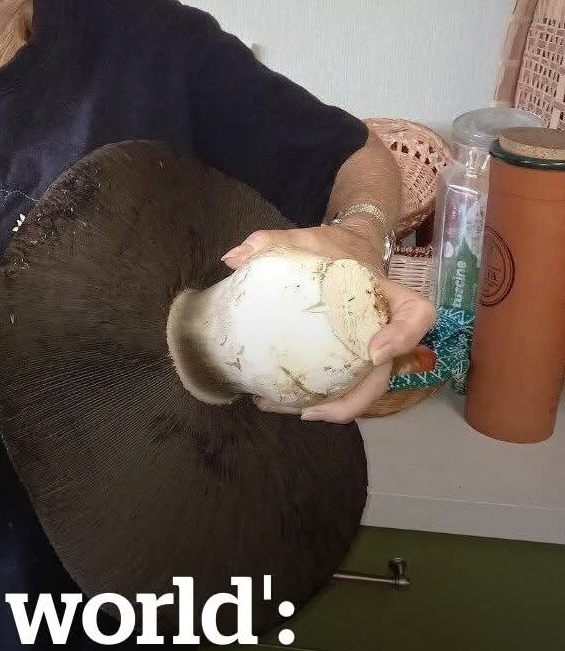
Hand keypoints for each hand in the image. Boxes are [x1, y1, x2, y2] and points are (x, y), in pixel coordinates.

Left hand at [221, 224, 435, 423]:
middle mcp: (384, 328)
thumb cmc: (329, 246)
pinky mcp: (351, 359)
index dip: (404, 337)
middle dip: (352, 400)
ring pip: (360, 389)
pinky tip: (272, 398)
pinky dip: (312, 398)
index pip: (417, 314)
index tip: (375, 352)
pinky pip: (340, 385)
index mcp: (385, 294)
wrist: (343, 249)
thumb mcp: (302, 239)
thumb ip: (270, 243)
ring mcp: (370, 348)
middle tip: (310, 411)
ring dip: (325, 408)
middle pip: (385, 374)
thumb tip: (233, 259)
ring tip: (276, 407)